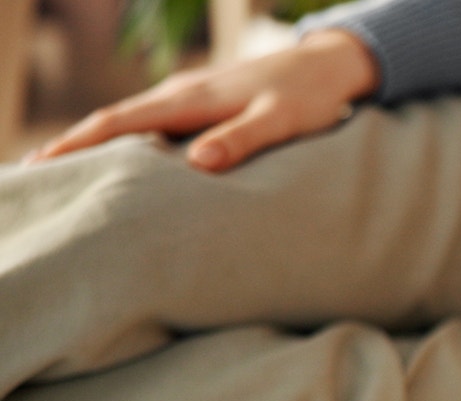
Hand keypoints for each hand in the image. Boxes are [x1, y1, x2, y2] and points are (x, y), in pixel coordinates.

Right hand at [25, 29, 378, 171]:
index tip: (43, 167)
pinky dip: (126, 140)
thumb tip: (198, 165)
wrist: (329, 65)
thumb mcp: (281, 121)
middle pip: (112, 121)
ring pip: (129, 121)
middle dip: (72, 146)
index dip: (79, 145)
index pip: (119, 122)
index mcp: (190, 99)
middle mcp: (180, 94)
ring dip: (96, 144)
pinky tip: (121, 159)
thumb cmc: (308, 97)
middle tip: (34, 177)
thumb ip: (242, 141)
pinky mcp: (202, 102)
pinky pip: (151, 123)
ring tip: (65, 175)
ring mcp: (189, 96)